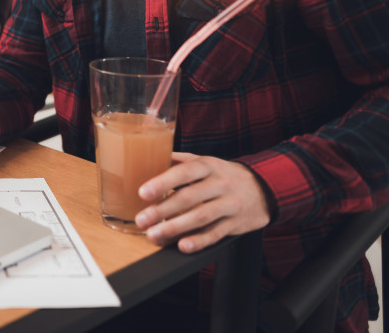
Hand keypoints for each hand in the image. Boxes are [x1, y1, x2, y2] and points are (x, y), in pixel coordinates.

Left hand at [135, 152, 271, 252]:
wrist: (263, 188)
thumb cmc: (223, 175)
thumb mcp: (204, 162)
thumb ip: (178, 161)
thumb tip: (148, 158)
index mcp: (208, 166)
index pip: (184, 172)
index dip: (162, 182)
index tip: (143, 193)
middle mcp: (220, 184)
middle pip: (189, 197)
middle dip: (162, 210)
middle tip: (142, 219)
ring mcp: (229, 205)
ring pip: (201, 217)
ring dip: (175, 227)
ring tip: (154, 235)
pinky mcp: (235, 224)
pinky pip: (216, 234)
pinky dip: (199, 241)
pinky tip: (182, 246)